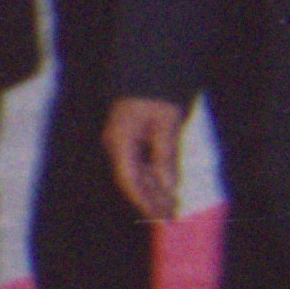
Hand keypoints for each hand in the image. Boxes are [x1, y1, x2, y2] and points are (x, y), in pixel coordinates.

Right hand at [104, 96, 189, 224]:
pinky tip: (167, 190)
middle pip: (133, 181)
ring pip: (138, 175)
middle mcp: (117, 146)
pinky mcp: (131, 141)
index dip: (144, 200)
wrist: (146, 71)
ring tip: (172, 208)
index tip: (158, 216)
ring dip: (154, 191)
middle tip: (170, 218)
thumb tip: (169, 187)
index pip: (129, 180)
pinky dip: (155, 178)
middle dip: (151, 200)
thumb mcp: (166, 124)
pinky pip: (141, 165)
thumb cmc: (155, 94)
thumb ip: (166, 156)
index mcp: (120, 142)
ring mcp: (122, 144)